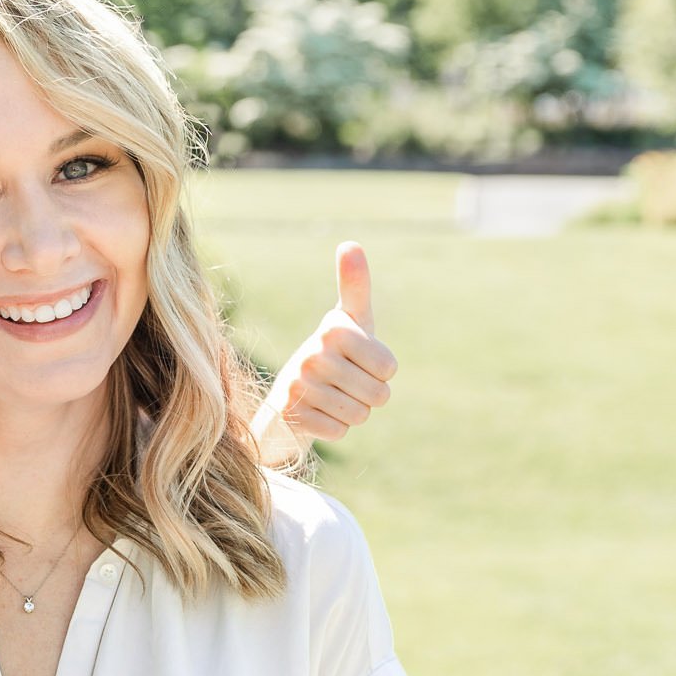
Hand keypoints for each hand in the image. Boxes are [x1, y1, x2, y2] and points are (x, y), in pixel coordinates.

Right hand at [257, 242, 396, 449]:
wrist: (287, 396)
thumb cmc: (332, 354)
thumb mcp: (348, 321)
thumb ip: (355, 285)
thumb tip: (350, 243)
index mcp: (334, 330)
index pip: (388, 368)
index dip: (381, 372)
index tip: (358, 363)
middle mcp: (313, 354)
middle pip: (378, 394)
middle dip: (368, 396)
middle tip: (345, 385)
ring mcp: (300, 385)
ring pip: (360, 415)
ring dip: (352, 413)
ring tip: (332, 399)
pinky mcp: (292, 414)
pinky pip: (339, 431)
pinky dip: (334, 428)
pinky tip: (318, 414)